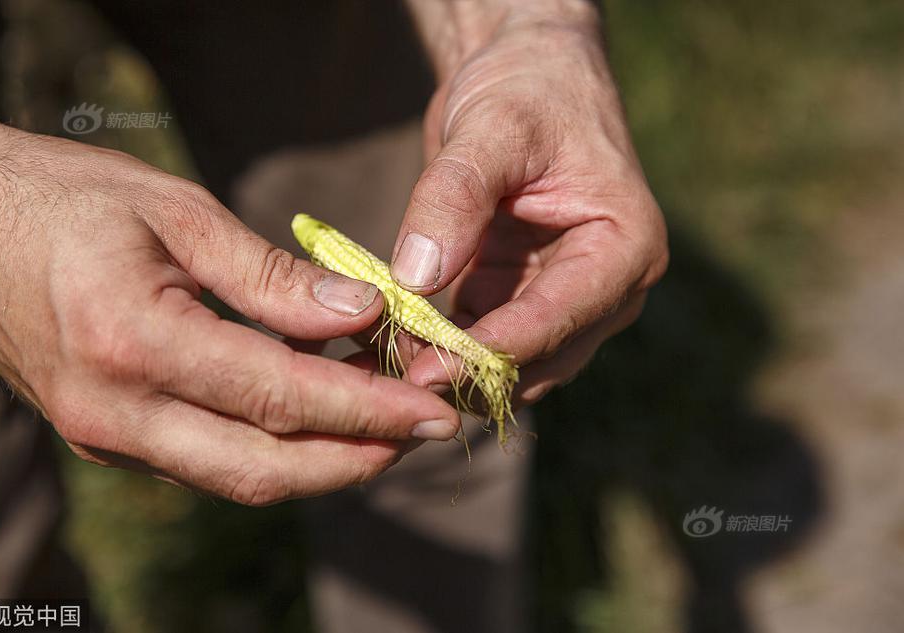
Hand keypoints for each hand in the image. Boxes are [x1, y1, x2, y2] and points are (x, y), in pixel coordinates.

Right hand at [0, 109, 458, 504]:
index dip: (367, 409)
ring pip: (240, 478)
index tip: (431, 407)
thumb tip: (359, 312)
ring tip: (387, 423)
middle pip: (266, 469)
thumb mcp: (176, 214)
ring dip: (323, 460)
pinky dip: (275, 448)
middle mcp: (115, 412)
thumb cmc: (67, 199)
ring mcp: (105, 436)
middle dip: (359, 458)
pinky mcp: (106, 438)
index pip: (281, 397)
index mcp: (133, 342)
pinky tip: (319, 414)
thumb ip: (271, 275)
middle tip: (427, 431)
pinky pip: (208, 462)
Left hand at [395, 4, 668, 404]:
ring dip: (453, 372)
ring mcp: (566, 300)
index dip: (490, 352)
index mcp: (624, 248)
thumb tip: (415, 278)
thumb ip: (455, 198)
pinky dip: (443, 351)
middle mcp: (607, 288)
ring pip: (512, 367)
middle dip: (468, 373)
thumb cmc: (528, 87)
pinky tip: (391, 347)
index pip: (558, 318)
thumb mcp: (491, 128)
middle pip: (539, 359)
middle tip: (389, 375)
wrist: (529, 70)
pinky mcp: (523, 299)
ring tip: (381, 365)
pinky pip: (484, 344)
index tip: (423, 372)